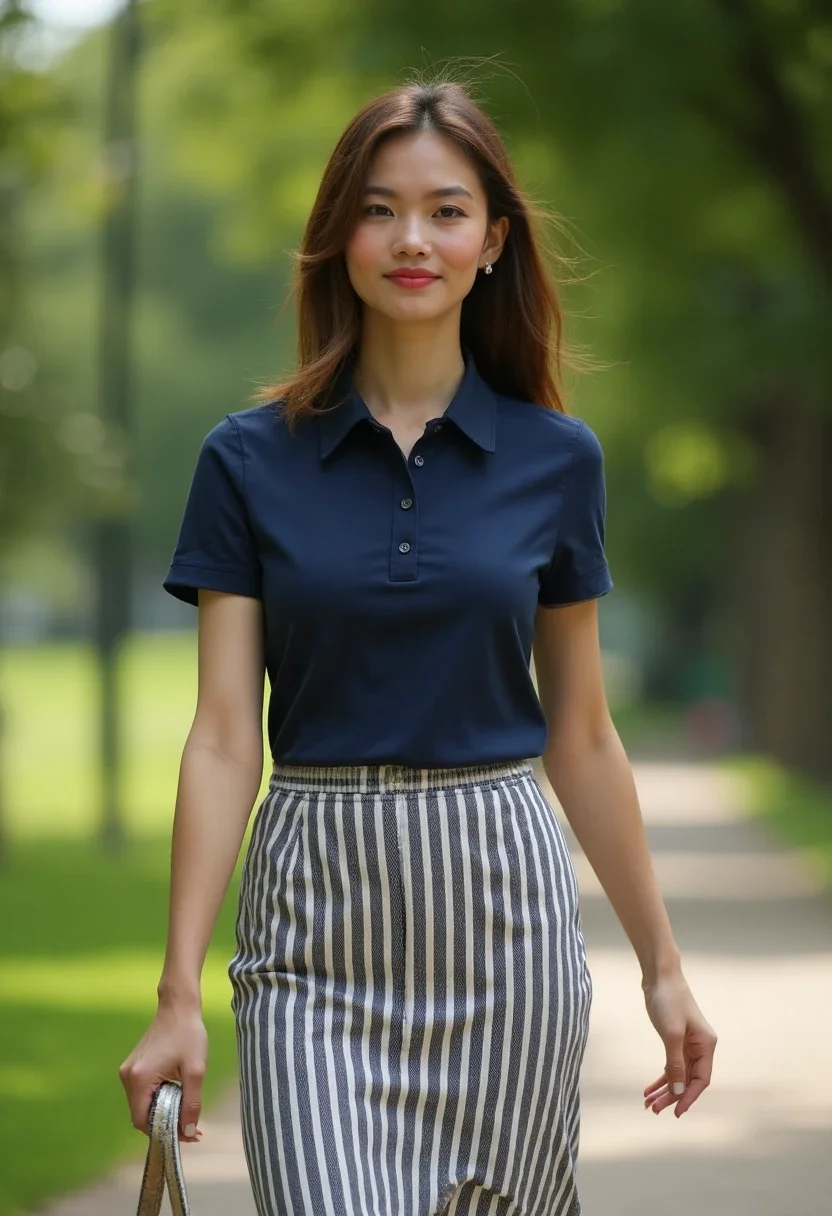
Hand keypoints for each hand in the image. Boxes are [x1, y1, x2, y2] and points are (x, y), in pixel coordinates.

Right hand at [118, 1003, 207, 1142]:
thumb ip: (192, 1103)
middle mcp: (127, 1077)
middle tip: (191, 1127)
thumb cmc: (188, 1035)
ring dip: (162, 1112)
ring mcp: (128, 1071)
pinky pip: (142, 1093)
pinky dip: (157, 1099)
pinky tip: (176, 1097)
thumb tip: (189, 1131)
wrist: (178, 1007)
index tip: (186, 1135)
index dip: (163, 1133)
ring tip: (186, 1113)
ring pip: (141, 1104)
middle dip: (164, 1124)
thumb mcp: (196, 1070)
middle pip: (141, 1115)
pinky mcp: (132, 1066)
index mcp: (139, 1079)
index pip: (142, 1121)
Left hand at [641, 969, 716, 1117]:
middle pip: (688, 1080)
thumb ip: (675, 1065)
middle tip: (654, 1110)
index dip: (689, 1098)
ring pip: (678, 1074)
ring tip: (648, 1104)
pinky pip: (670, 1065)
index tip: (675, 1112)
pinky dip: (661, 1077)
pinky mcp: (675, 1039)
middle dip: (672, 1096)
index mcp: (706, 1045)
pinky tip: (649, 1089)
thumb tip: (678, 1092)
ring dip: (664, 1090)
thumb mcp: (671, 1035)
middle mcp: (700, 1046)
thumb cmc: (668, 1001)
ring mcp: (687, 1043)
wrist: (659, 975)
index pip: (701, 1080)